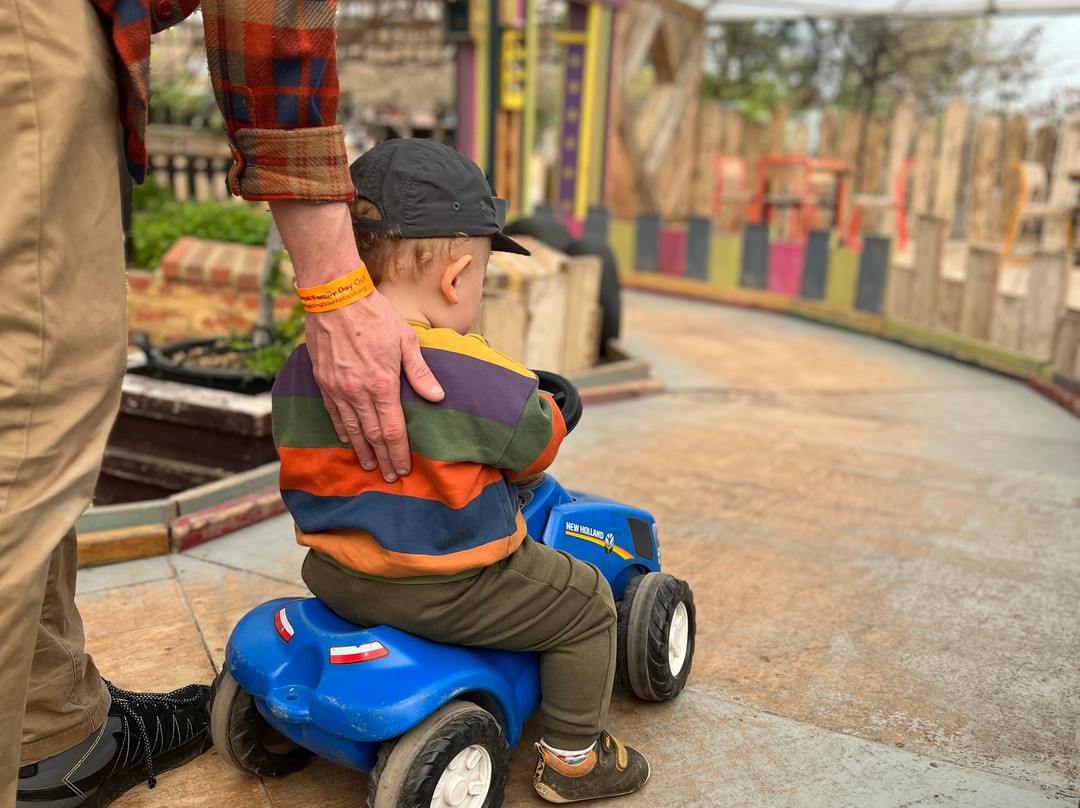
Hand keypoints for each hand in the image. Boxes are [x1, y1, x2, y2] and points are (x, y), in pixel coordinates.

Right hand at [267, 199, 444, 480]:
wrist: (335, 298)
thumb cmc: (375, 316)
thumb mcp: (406, 340)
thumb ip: (420, 373)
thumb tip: (437, 397)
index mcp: (382, 384)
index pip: (392, 430)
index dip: (398, 452)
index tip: (403, 468)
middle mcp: (358, 392)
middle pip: (372, 435)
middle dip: (382, 458)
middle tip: (388, 477)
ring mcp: (338, 388)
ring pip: (351, 429)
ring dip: (361, 449)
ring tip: (369, 464)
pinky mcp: (323, 381)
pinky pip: (333, 413)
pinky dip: (342, 430)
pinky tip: (347, 439)